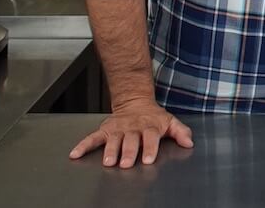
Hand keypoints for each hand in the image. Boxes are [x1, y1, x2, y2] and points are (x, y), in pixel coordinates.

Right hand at [69, 98, 192, 167]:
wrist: (135, 102)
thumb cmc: (154, 117)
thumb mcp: (170, 121)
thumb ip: (181, 132)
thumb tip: (189, 142)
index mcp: (149, 127)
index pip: (150, 137)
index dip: (150, 148)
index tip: (149, 159)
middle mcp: (133, 128)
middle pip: (131, 140)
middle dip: (129, 152)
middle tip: (127, 163)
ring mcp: (118, 128)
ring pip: (113, 139)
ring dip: (110, 150)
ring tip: (108, 161)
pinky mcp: (105, 129)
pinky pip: (93, 137)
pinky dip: (83, 145)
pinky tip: (75, 154)